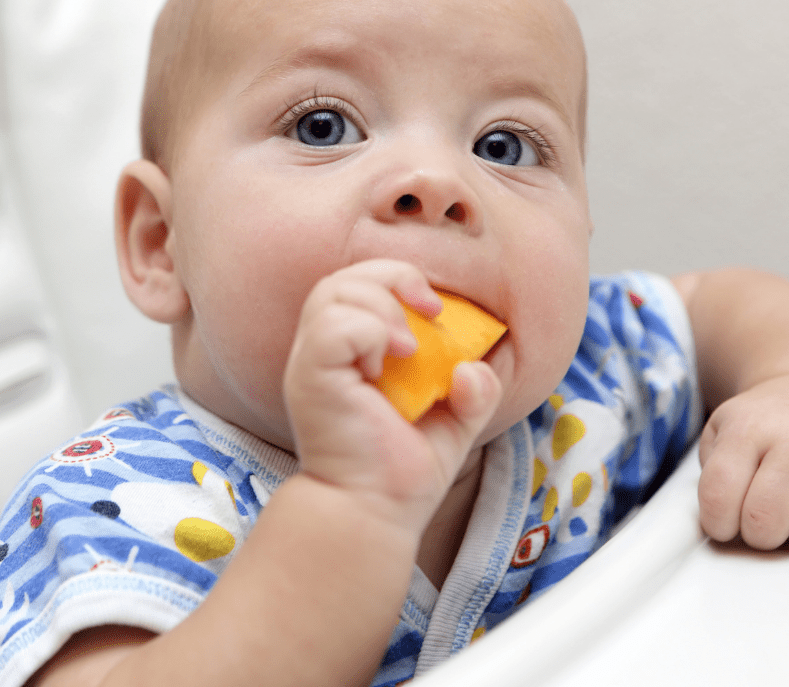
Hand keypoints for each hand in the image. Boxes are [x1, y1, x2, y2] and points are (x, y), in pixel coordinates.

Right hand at [283, 259, 501, 534]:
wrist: (375, 512)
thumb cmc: (403, 469)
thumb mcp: (456, 423)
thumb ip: (477, 391)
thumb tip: (477, 367)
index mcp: (352, 349)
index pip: (362, 282)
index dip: (400, 277)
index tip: (437, 307)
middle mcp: (325, 349)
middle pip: (345, 276)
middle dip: (395, 276)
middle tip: (431, 311)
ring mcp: (313, 361)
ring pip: (334, 290)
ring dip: (383, 305)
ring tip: (407, 349)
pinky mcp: (310, 376)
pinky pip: (333, 326)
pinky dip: (368, 332)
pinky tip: (384, 366)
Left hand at [698, 374, 788, 548]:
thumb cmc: (761, 425)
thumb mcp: (720, 432)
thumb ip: (710, 474)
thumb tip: (716, 523)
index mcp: (749, 429)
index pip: (720, 493)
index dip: (715, 521)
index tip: (719, 522)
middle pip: (765, 520)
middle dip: (755, 533)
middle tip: (754, 517)